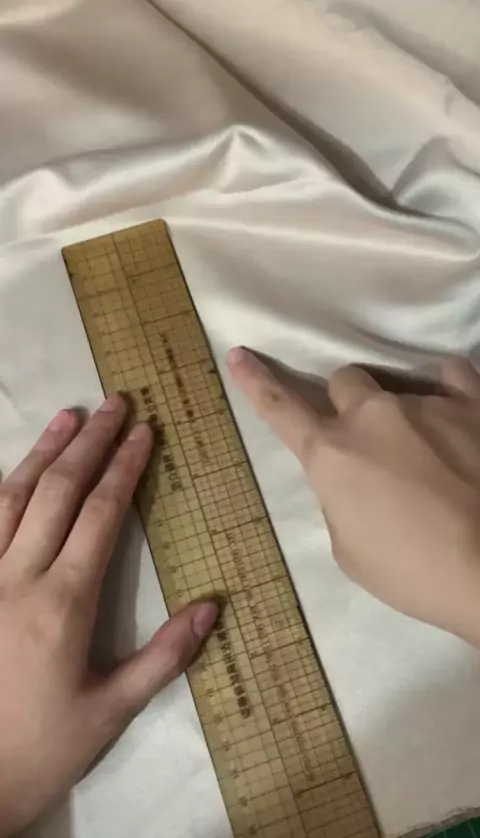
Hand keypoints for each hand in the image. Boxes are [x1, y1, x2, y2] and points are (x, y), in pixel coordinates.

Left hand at [0, 396, 216, 835]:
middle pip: (59, 492)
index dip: (123, 468)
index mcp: (63, 602)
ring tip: (68, 416)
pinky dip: (2, 489)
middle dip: (90, 443)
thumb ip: (164, 657)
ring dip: (44, 452)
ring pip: (13, 498)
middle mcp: (19, 577)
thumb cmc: (44, 745)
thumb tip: (213, 607)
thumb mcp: (111, 710)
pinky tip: (17, 472)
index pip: (100, 515)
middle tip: (115, 404)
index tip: (142, 432)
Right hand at [228, 350, 479, 643]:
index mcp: (331, 454)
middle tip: (374, 443)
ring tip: (428, 445)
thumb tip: (351, 478)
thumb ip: (339, 499)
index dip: (256, 381)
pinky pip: (450, 374)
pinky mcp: (472, 400)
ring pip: (396, 381)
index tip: (239, 355)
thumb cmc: (414, 573)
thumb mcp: (349, 550)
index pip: (280, 408)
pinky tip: (457, 417)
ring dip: (400, 408)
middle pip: (344, 382)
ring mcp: (424, 402)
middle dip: (350, 405)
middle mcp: (371, 415)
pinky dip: (447, 391)